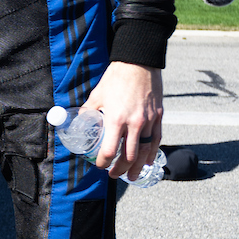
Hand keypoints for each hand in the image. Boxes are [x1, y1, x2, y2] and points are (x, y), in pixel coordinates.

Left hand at [82, 63, 162, 179]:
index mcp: (116, 119)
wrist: (138, 62)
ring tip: (132, 176)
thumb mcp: (97, 95)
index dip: (103, 162)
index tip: (100, 166)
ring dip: (138, 167)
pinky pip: (156, 139)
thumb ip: (88, 110)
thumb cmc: (116, 78)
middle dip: (120, 169)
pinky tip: (147, 161)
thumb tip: (80, 121)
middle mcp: (134, 123)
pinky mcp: (158, 116)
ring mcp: (148, 121)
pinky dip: (152, 153)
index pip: (110, 150)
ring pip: (145, 151)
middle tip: (114, 175)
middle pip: (129, 156)